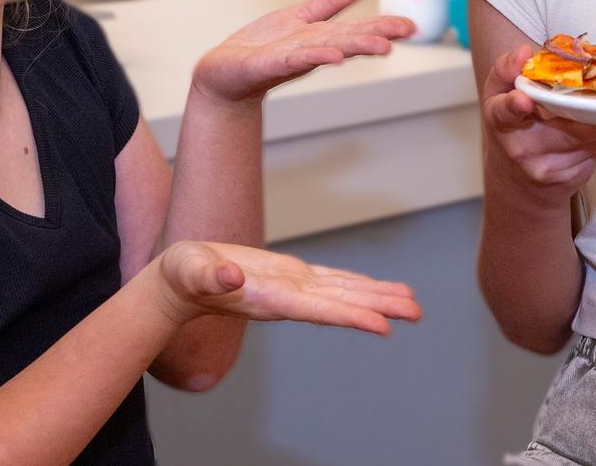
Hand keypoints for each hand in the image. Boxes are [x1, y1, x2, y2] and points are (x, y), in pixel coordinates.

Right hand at [152, 240, 422, 336]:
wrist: (178, 283)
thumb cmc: (182, 276)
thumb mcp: (190, 270)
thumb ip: (209, 275)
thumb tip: (230, 276)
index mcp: (268, 298)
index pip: (316, 310)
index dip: (350, 316)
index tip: (384, 326)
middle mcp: (287, 298)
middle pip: (340, 304)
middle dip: (379, 307)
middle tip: (418, 313)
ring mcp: (291, 289)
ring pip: (342, 293)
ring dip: (378, 297)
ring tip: (413, 303)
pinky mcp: (290, 277)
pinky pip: (332, 283)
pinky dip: (358, 285)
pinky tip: (379, 290)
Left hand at [191, 0, 415, 106]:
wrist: (226, 73)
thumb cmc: (262, 47)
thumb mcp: (299, 17)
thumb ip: (330, 3)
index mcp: (320, 37)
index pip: (356, 30)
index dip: (383, 26)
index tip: (411, 26)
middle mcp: (311, 49)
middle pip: (348, 39)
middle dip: (377, 36)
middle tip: (405, 33)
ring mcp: (292, 58)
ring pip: (328, 49)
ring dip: (355, 47)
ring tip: (381, 46)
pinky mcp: (268, 64)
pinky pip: (294, 59)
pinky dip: (315, 56)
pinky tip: (333, 55)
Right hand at [482, 45, 595, 199]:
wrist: (516, 181)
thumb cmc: (509, 127)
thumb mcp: (497, 95)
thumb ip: (506, 69)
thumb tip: (525, 52)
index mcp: (501, 121)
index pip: (505, 113)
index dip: (514, 106)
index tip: (523, 100)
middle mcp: (523, 149)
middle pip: (567, 131)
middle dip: (593, 110)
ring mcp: (549, 169)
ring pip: (590, 140)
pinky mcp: (572, 179)